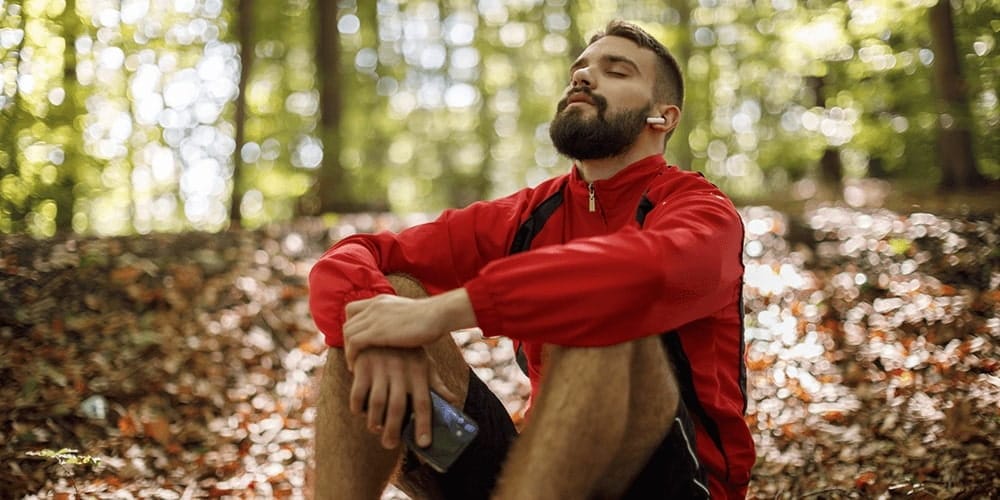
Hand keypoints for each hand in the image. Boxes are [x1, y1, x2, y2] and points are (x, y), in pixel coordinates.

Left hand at [343, 288, 475, 367]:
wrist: (439, 315)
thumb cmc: (432, 319)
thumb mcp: (408, 315)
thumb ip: (397, 320)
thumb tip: (399, 332)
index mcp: (381, 300)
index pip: (353, 309)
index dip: (352, 326)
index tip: (358, 342)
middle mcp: (374, 306)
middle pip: (348, 322)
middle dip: (348, 341)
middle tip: (355, 356)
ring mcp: (374, 317)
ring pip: (348, 333)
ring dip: (348, 350)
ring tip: (354, 365)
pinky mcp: (377, 331)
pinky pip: (353, 343)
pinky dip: (351, 356)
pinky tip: (356, 368)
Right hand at [349, 347, 457, 449]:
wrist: (383, 323)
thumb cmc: (407, 351)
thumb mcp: (425, 363)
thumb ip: (436, 383)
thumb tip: (453, 401)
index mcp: (419, 373)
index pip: (423, 403)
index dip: (424, 425)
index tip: (423, 444)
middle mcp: (401, 371)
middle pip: (398, 407)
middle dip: (393, 430)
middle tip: (390, 445)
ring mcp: (381, 368)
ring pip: (377, 402)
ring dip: (375, 421)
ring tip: (375, 430)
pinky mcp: (363, 366)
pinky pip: (358, 392)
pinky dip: (358, 406)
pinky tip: (360, 412)